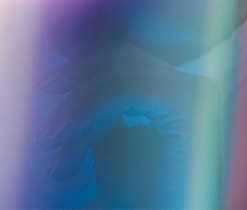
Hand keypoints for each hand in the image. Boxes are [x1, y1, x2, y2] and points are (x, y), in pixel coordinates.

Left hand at [41, 43, 218, 207]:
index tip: (51, 88)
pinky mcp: (188, 105)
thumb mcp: (115, 135)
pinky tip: (67, 137)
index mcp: (186, 88)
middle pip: (125, 60)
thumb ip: (103, 100)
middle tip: (46, 109)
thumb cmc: (142, 191)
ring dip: (79, 106)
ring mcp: (196, 92)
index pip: (131, 58)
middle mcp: (197, 84)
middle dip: (77, 86)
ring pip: (121, 74)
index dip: (85, 69)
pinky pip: (125, 92)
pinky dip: (88, 114)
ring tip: (54, 138)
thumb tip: (75, 56)